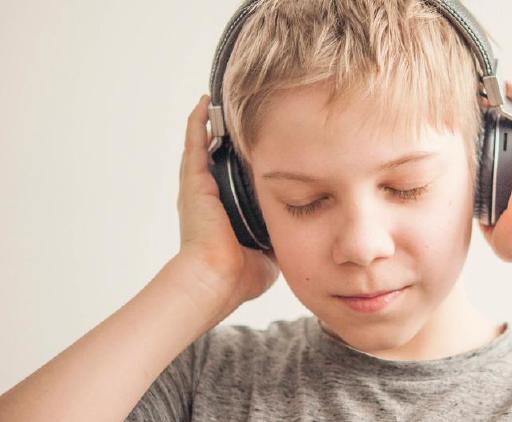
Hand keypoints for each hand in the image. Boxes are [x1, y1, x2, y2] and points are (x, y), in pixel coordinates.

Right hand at [176, 95, 278, 312]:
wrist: (218, 279)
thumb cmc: (240, 274)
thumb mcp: (269, 249)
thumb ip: (282, 235)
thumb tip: (304, 229)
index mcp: (225, 211)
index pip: (235, 177)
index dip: (245, 160)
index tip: (259, 142)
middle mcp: (209, 195)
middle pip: (218, 156)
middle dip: (227, 136)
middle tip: (239, 112)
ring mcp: (198, 187)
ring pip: (204, 145)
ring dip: (211, 123)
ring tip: (219, 99)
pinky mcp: (193, 182)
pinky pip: (194, 144)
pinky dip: (197, 122)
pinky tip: (205, 103)